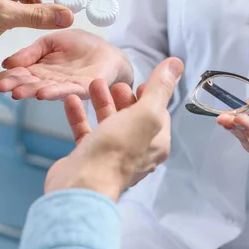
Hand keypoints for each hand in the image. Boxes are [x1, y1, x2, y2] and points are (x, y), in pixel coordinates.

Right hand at [0, 29, 133, 99]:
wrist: (107, 52)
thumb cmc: (79, 46)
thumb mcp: (50, 42)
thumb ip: (31, 52)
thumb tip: (7, 62)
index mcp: (39, 69)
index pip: (19, 74)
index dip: (6, 78)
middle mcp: (49, 81)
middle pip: (28, 84)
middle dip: (13, 86)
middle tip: (0, 87)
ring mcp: (65, 86)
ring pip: (44, 89)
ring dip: (30, 92)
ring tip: (17, 93)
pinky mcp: (82, 89)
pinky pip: (67, 91)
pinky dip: (54, 93)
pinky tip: (42, 94)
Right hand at [44, 58, 183, 201]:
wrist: (82, 184)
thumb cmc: (116, 151)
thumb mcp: (145, 114)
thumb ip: (160, 88)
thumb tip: (176, 64)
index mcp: (156, 143)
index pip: (159, 115)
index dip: (151, 96)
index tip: (140, 82)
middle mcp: (136, 151)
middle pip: (132, 118)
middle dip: (124, 97)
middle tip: (115, 83)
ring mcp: (111, 155)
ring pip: (108, 123)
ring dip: (101, 102)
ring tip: (93, 84)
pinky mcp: (89, 157)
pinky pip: (86, 132)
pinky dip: (80, 115)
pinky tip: (71, 101)